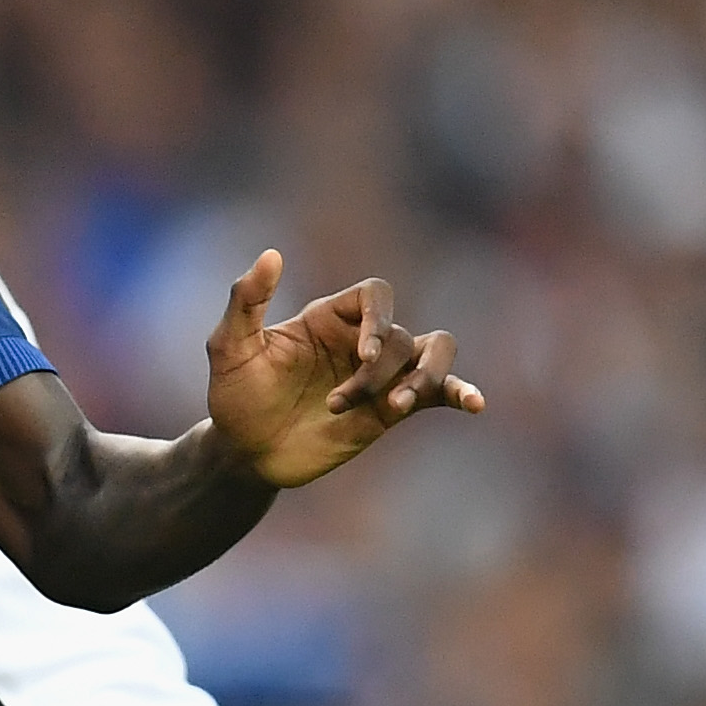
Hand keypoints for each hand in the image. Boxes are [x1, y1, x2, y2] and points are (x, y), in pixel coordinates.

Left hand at [202, 252, 483, 489]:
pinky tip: (475, 404)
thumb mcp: (229, 347)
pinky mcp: (391, 409)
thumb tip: (272, 254)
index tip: (362, 356)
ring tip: (395, 408)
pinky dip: (462, 392)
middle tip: (344, 399)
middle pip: (402, 334)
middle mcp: (362, 340)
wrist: (244, 452)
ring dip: (425, 378)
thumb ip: (247, 300)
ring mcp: (381, 374)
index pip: (376, 295)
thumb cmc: (235, 395)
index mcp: (330, 317)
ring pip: (433, 353)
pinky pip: (439, 392)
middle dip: (381, 368)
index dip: (379, 320)